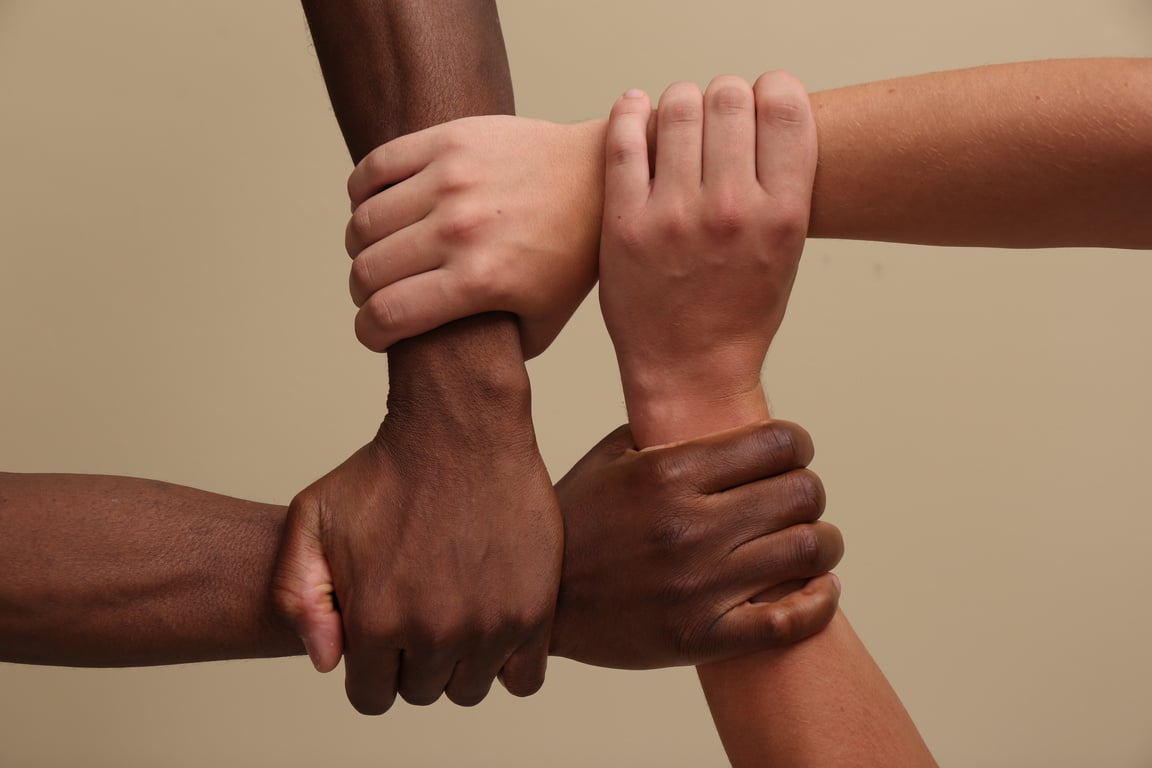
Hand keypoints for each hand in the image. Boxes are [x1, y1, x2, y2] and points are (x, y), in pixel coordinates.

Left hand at [271, 378, 561, 712]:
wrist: (460, 429)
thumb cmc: (385, 469)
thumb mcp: (312, 519)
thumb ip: (296, 597)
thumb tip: (328, 664)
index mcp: (376, 621)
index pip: (371, 696)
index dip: (373, 666)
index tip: (384, 630)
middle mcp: (433, 633)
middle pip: (421, 692)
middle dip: (414, 660)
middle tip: (421, 607)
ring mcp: (488, 625)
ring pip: (470, 688)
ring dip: (461, 662)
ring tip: (456, 611)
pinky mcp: (533, 611)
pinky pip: (523, 680)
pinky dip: (510, 662)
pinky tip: (493, 621)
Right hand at [344, 116, 605, 358]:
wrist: (600, 178)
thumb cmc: (572, 255)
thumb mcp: (544, 321)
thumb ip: (497, 352)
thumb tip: (454, 370)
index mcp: (480, 280)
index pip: (387, 315)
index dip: (369, 333)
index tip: (374, 333)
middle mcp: (460, 229)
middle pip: (367, 271)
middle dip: (362, 293)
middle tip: (376, 294)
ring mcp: (451, 179)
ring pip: (363, 222)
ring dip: (360, 246)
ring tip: (379, 252)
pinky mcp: (448, 139)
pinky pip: (373, 169)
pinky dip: (361, 194)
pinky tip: (378, 208)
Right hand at [551, 420, 842, 668]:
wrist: (539, 604)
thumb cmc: (575, 524)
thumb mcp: (608, 460)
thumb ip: (664, 430)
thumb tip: (721, 414)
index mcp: (667, 473)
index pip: (778, 444)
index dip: (797, 445)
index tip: (791, 455)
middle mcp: (688, 525)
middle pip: (803, 493)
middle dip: (808, 491)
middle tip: (797, 500)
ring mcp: (698, 586)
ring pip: (809, 551)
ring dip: (823, 544)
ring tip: (813, 543)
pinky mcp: (702, 637)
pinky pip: (792, 622)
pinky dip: (820, 602)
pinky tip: (820, 589)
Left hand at [598, 75, 817, 442]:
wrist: (689, 371)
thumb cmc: (739, 313)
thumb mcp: (786, 251)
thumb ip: (780, 186)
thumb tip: (764, 115)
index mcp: (782, 215)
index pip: (785, 107)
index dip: (774, 90)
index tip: (763, 100)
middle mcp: (731, 211)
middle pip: (729, 98)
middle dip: (725, 96)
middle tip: (717, 114)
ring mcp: (674, 216)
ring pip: (677, 108)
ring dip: (680, 102)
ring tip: (678, 119)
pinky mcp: (626, 224)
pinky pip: (623, 141)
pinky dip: (630, 112)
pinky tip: (635, 110)